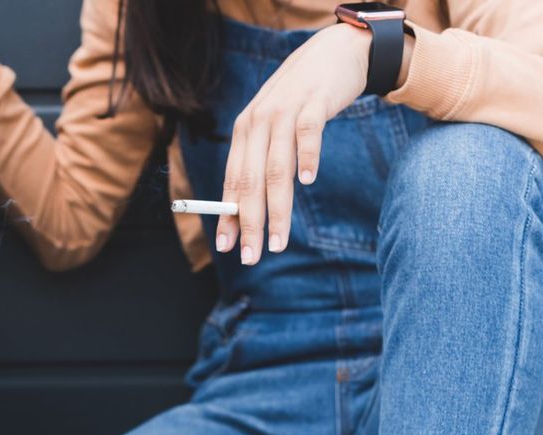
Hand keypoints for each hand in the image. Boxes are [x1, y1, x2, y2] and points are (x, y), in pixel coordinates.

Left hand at [216, 23, 379, 265]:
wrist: (332, 53)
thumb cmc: (299, 102)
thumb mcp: (272, 131)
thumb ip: (259, 165)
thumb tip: (244, 213)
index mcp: (244, 134)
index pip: (232, 182)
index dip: (228, 216)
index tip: (226, 247)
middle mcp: (258, 123)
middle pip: (251, 182)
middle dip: (250, 223)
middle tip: (251, 256)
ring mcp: (285, 112)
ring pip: (277, 168)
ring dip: (278, 209)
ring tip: (279, 241)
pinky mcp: (313, 102)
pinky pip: (308, 133)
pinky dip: (307, 157)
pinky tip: (308, 181)